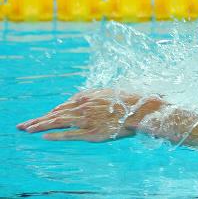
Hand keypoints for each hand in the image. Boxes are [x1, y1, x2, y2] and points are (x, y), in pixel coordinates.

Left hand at [17, 88, 158, 141]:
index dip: (52, 112)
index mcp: (90, 97)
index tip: (43, 117)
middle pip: (56, 113)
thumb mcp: (111, 92)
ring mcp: (88, 120)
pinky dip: (56, 135)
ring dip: (40, 125)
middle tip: (22, 125)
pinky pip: (70, 134)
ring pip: (58, 122)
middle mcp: (85, 107)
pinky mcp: (93, 133)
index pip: (65, 105)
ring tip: (26, 129)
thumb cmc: (131, 101)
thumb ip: (96, 94)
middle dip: (38, 119)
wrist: (143, 110)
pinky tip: (44, 136)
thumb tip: (83, 96)